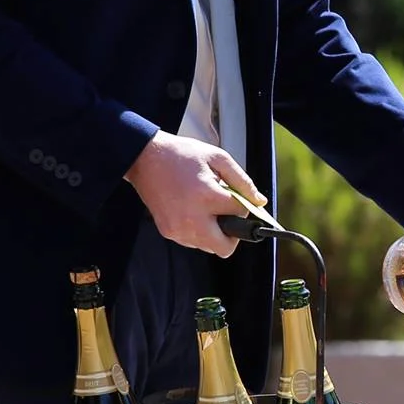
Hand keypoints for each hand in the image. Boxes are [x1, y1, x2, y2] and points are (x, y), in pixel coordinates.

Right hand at [125, 132, 261, 258]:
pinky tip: (193, 211)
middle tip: (228, 215)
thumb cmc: (181, 155)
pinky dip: (199, 232)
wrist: (144, 159)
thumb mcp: (218, 158)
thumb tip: (259, 201)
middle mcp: (192, 218)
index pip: (240, 214)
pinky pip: (193, 242)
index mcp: (207, 197)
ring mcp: (178, 229)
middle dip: (233, 233)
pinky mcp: (168, 232)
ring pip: (209, 247)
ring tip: (206, 208)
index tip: (237, 199)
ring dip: (215, 233)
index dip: (243, 206)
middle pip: (225, 247)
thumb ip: (242, 181)